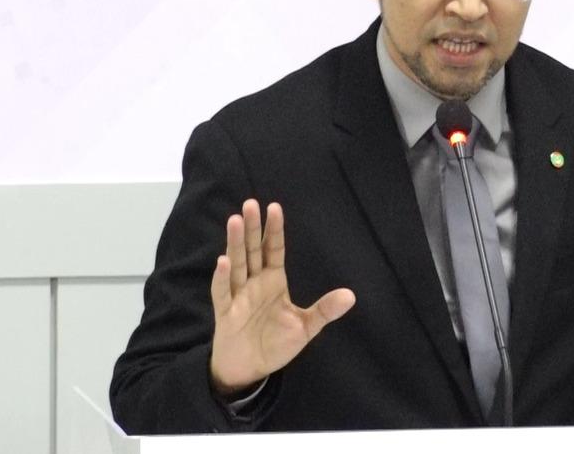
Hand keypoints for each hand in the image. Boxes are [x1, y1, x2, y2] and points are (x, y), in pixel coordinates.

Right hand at [209, 200, 355, 395]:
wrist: (249, 369)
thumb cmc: (275, 343)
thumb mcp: (305, 327)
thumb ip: (325, 310)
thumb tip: (351, 295)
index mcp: (274, 281)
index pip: (274, 249)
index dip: (274, 229)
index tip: (274, 207)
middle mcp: (254, 283)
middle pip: (253, 250)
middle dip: (252, 228)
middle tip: (250, 203)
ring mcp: (238, 296)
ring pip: (236, 264)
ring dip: (235, 244)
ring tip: (234, 220)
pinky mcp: (226, 313)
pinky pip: (222, 293)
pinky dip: (222, 278)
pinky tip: (223, 262)